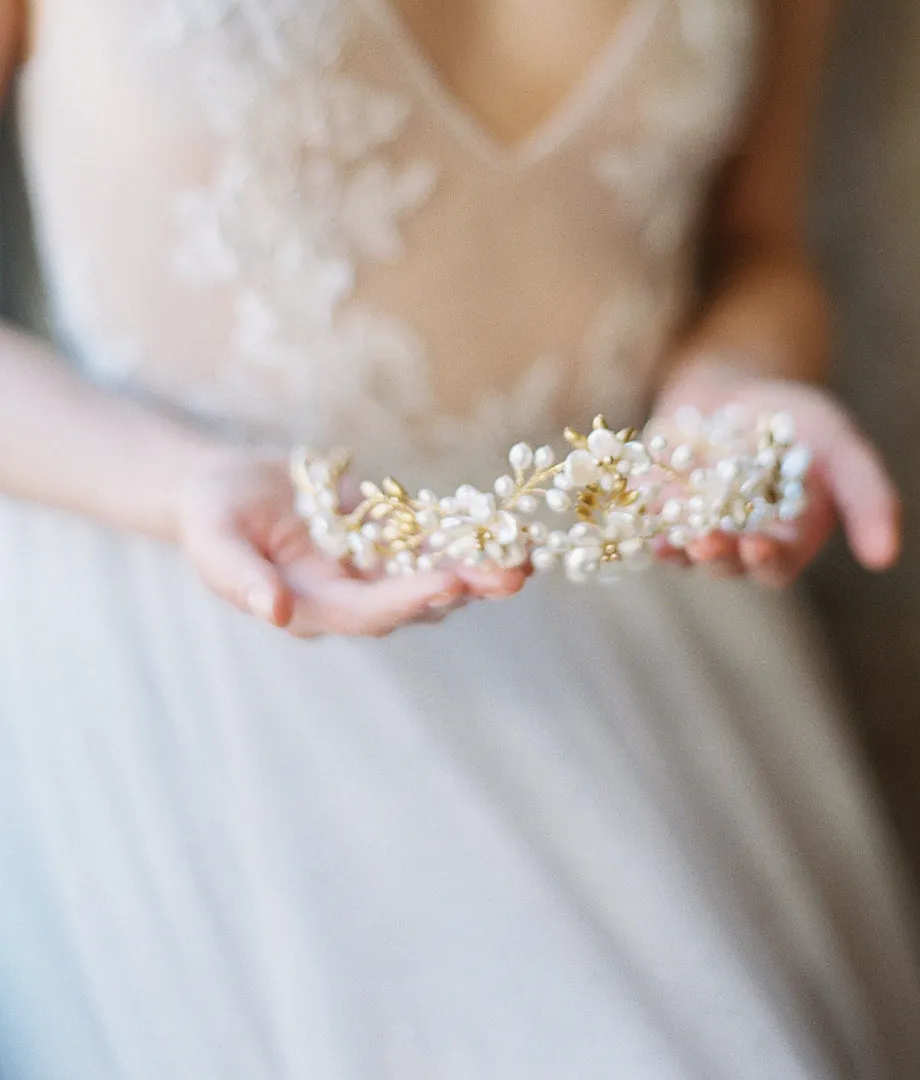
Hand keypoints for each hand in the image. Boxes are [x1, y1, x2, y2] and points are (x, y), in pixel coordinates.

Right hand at [175, 447, 528, 636]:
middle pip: (415, 600)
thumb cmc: (211, 515)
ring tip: (527, 555)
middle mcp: (349, 595)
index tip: (449, 582)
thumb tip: (277, 614)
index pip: (366, 612)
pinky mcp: (385, 535)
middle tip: (514, 574)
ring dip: (479, 565)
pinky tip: (505, 525)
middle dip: (465, 586)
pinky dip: (466, 533)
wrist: (224, 487)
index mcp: (310, 606)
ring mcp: (371, 566)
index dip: (407, 598)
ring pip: (434, 571)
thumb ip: (240, 579)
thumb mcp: (212, 543)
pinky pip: (432, 538)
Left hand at [651, 366, 900, 589]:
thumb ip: (869, 497)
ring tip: (668, 537)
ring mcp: (693, 524)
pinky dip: (642, 515)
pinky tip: (641, 508)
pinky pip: (646, 519)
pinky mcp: (656, 503)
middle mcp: (738, 541)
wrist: (738, 383)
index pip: (776, 564)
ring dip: (674, 547)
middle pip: (725, 562)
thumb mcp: (841, 444)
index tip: (757, 545)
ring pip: (682, 549)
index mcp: (786, 538)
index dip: (767, 560)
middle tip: (706, 542)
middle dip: (716, 555)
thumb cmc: (798, 417)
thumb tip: (886, 559)